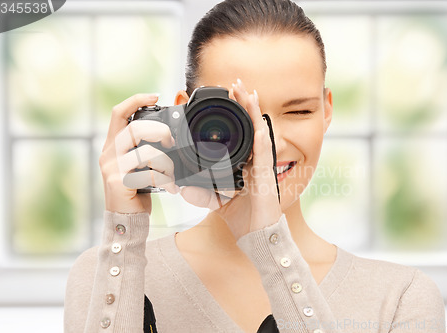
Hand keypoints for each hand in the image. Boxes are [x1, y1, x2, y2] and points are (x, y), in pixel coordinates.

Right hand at [99, 93, 178, 213]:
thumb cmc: (135, 192)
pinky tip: (171, 188)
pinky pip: (149, 173)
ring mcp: (112, 168)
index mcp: (112, 146)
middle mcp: (108, 154)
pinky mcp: (119, 183)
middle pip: (134, 128)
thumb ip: (144, 149)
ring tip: (172, 174)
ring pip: (146, 152)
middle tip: (172, 141)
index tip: (155, 96)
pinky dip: (166, 180)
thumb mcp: (137, 166)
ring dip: (167, 163)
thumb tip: (168, 134)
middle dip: (160, 131)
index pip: (118, 113)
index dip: (136, 100)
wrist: (125, 221)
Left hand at [179, 79, 281, 239]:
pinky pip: (263, 150)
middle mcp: (256, 160)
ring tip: (247, 91)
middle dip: (245, 104)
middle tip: (236, 84)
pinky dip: (261, 135)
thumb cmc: (242, 216)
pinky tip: (258, 122)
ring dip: (253, 110)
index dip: (238, 113)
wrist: (256, 234)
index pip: (243, 132)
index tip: (228, 97)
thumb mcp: (215, 200)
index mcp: (246, 163)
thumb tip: (180, 187)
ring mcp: (262, 165)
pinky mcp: (266, 175)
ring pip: (259, 131)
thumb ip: (200, 192)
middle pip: (252, 125)